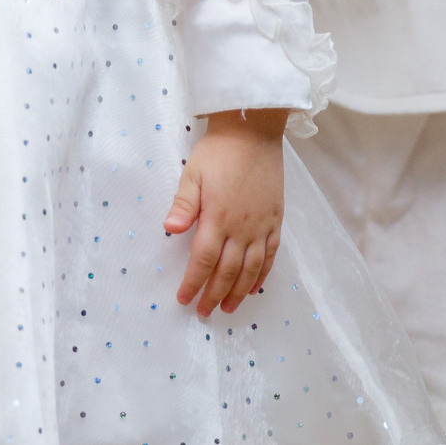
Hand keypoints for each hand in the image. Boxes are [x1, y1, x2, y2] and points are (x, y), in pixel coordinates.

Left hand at [163, 108, 286, 316]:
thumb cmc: (218, 152)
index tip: (184, 300)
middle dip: (214, 294)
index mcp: (218, 217)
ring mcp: (262, 225)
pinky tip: (255, 286)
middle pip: (227, 271)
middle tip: (204, 312)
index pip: (203, 260)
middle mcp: (242, 227)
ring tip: (228, 307)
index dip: (194, 283)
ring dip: (239, 291)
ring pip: (251, 269)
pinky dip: (263, 274)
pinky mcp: (275, 220)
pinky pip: (271, 255)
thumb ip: (184, 204)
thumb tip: (169, 229)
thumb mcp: (193, 173)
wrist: (253, 132)